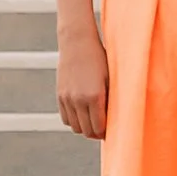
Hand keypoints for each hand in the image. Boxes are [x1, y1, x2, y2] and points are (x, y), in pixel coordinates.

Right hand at [56, 23, 108, 141]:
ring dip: (85, 128)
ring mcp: (67, 98)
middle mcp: (79, 100)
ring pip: (75, 127)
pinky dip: (74, 121)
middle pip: (86, 131)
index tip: (112, 131)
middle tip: (104, 129)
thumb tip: (115, 120)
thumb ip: (111, 100)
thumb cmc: (100, 59)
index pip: (99, 128)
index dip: (106, 133)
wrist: (78, 42)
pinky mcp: (60, 96)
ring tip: (93, 122)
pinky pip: (66, 119)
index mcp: (95, 96)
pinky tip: (83, 114)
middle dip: (96, 133)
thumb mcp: (110, 78)